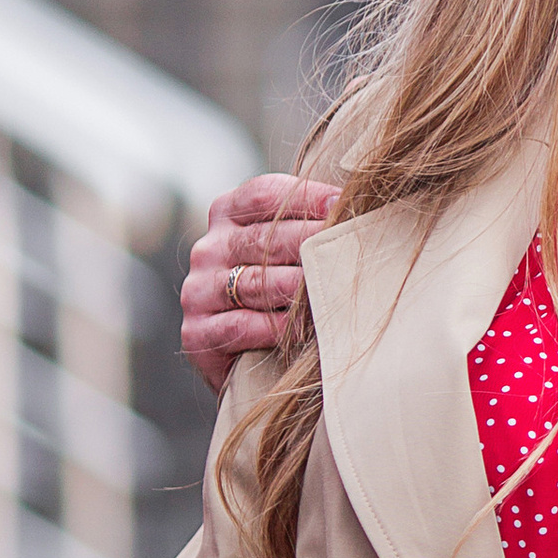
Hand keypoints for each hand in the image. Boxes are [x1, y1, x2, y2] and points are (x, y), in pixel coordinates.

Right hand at [179, 174, 339, 392]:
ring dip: (301, 288)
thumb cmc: (286, 290)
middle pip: (266, 238)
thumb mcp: (290, 248)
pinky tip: (306, 328)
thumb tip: (361, 200)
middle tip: (353, 246)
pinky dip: (278, 326)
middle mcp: (209, 248)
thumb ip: (310, 222)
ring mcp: (198, 290)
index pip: (265, 195)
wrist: (256, 362)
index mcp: (228, 213)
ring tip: (338, 288)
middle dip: (314, 242)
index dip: (308, 198)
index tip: (346, 203)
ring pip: (257, 283)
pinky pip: (242, 325)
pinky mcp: (197, 333)